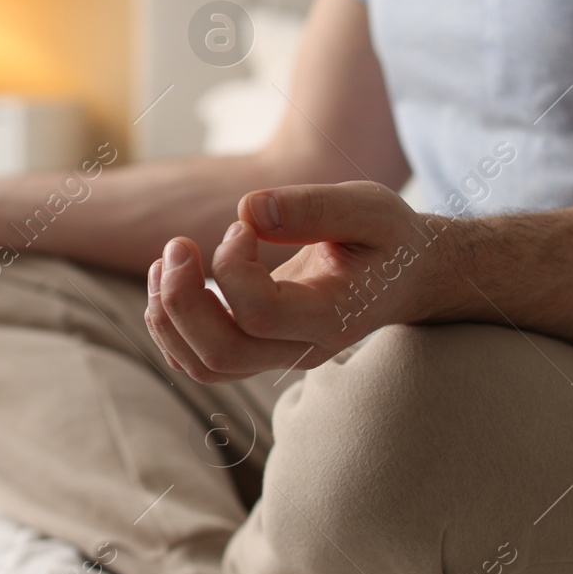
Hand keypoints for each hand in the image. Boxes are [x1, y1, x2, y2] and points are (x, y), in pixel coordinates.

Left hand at [144, 181, 442, 381]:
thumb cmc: (387, 238)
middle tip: (177, 245)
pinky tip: (172, 279)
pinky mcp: (255, 351)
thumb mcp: (369, 207)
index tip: (241, 225)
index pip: (261, 314)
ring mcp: (275, 358)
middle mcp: (301, 349)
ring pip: (202, 366)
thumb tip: (248, 210)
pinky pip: (196, 360)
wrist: (404, 276)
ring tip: (168, 260)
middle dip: (181, 301)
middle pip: (221, 355)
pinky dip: (170, 325)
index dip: (232, 267)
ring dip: (167, 316)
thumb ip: (315, 207)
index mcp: (333, 317)